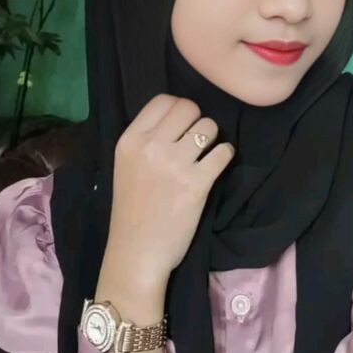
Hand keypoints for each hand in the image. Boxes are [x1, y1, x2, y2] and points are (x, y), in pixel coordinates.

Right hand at [104, 94, 234, 287]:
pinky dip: (225, 155)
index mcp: (130, 140)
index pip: (163, 100)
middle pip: (189, 108)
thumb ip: (146, 139)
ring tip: (206, 153)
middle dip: (198, 119)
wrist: (137, 252)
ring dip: (212, 138)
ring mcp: (175, 164)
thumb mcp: (126, 166)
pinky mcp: (197, 183)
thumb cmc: (132, 210)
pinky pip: (223, 152)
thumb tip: (179, 116)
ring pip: (209, 127)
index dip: (179, 108)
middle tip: (197, 138)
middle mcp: (151, 147)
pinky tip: (218, 163)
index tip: (184, 122)